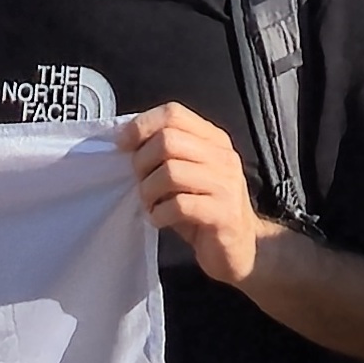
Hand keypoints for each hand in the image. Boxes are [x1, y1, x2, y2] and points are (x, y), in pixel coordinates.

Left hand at [124, 101, 268, 291]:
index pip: (174, 113)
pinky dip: (159, 214)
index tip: (122, 145)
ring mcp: (226, 185)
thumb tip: (124, 142)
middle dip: (142, 162)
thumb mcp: (188, 174)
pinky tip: (160, 219)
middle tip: (140, 182)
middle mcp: (223, 157)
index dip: (142, 126)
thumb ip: (166, 154)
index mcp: (213, 140)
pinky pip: (179, 205)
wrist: (241, 248)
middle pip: (168, 141)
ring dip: (148, 191)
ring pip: (171, 172)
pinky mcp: (223, 214)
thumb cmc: (204, 209)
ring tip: (150, 203)